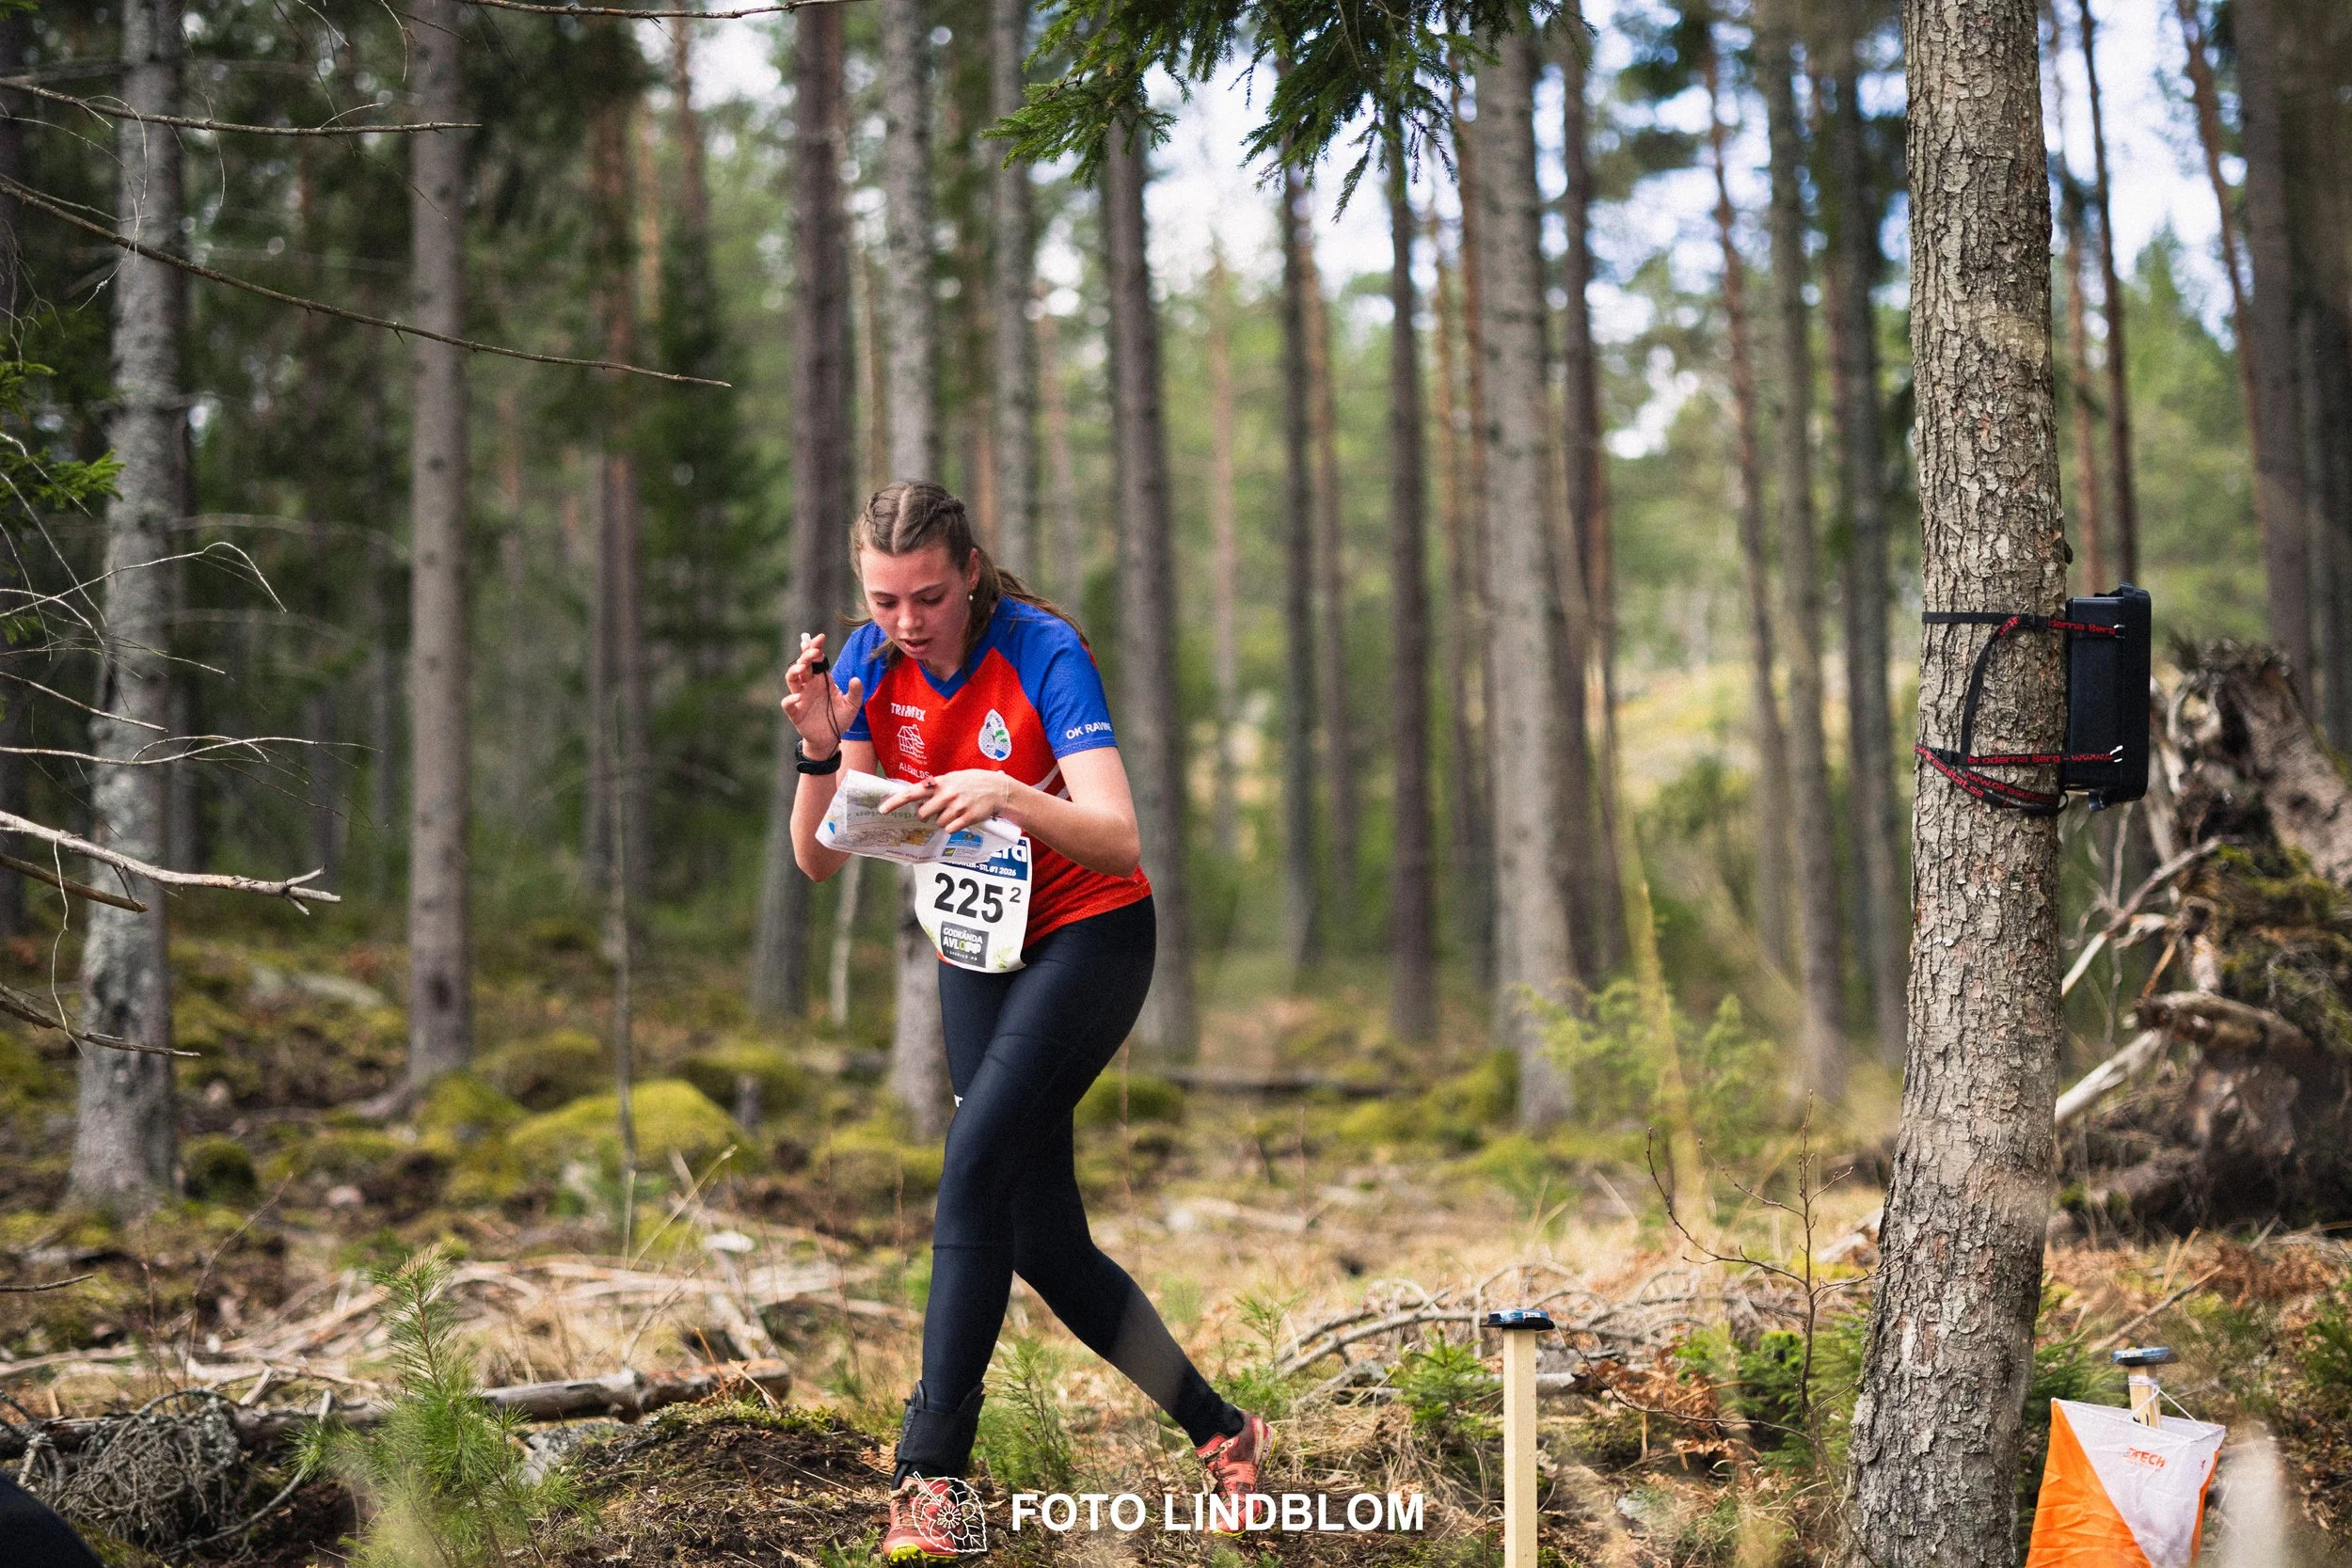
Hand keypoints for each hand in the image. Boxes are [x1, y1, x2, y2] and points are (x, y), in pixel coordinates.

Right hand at [782, 632, 859, 755]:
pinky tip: (796, 698)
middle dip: (806, 655)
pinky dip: (790, 700)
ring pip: (791, 680)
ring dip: (794, 671)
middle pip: (803, 665)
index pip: (817, 659)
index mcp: (822, 680)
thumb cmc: (840, 719)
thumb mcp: (852, 705)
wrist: (831, 739)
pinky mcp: (796, 712)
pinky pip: (788, 704)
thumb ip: (856, 692)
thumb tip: (856, 679)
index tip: (820, 637)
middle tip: (813, 651)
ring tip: (802, 668)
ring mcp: (801, 698)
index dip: (816, 647)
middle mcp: (809, 685)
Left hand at [878, 770, 1015, 832]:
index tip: (882, 809)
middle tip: (935, 811)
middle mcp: (946, 794)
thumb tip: (916, 795)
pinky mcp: (967, 818)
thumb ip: (935, 786)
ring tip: (955, 811)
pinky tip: (962, 818)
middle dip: (925, 816)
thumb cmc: (973, 782)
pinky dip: (953, 827)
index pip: (912, 792)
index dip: (895, 801)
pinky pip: (950, 829)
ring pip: (937, 823)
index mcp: (940, 783)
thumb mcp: (953, 778)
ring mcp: (957, 807)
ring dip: (943, 821)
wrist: (998, 789)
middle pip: (923, 814)